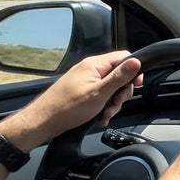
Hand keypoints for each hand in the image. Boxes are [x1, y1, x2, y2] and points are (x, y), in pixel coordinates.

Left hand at [0, 52, 142, 150]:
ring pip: (110, 87)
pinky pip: (100, 94)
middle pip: (118, 74)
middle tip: (116, 104)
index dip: (133, 71)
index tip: (135, 85)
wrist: (43, 121)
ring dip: (112, 102)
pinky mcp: (81, 91)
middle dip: (121, 92)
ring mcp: (85, 80)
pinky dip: (103, 105)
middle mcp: (90, 69)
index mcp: (94, 65)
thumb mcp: (100, 93)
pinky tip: (100, 116)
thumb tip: (137, 61)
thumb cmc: (67, 108)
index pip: (123, 57)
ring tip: (105, 114)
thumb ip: (119, 77)